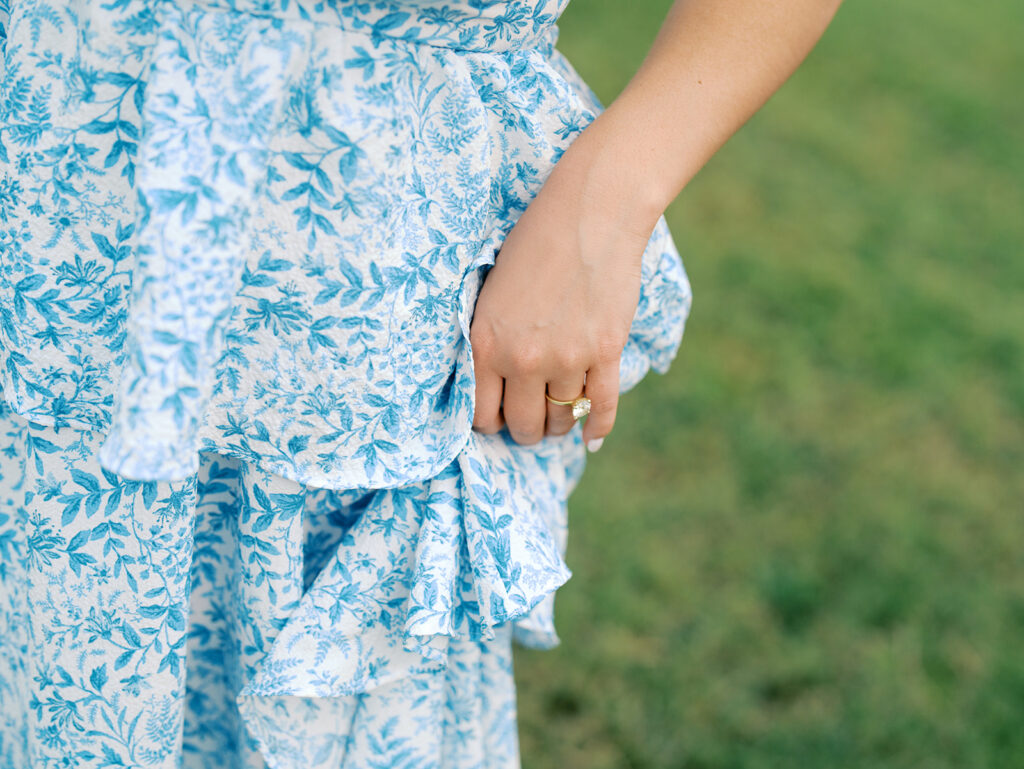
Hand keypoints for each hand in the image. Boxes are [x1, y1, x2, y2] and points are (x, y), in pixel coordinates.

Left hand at [469, 141, 656, 450]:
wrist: (589, 214)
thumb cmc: (534, 244)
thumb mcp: (491, 294)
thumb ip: (492, 341)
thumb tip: (497, 386)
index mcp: (487, 344)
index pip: (482, 414)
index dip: (491, 422)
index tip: (500, 417)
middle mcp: (524, 359)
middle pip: (524, 424)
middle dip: (526, 429)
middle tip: (531, 421)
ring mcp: (568, 358)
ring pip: (562, 418)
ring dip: (560, 423)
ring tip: (559, 417)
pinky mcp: (606, 351)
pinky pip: (602, 407)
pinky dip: (597, 428)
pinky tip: (591, 439)